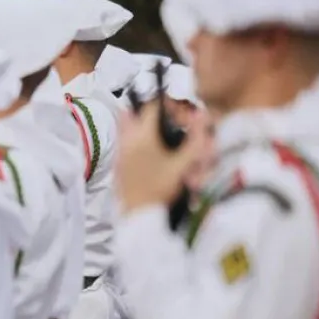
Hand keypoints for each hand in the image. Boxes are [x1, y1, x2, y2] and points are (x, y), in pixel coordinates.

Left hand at [116, 99, 206, 213]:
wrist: (140, 214)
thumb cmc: (162, 189)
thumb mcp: (184, 163)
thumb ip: (195, 138)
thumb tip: (201, 115)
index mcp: (142, 136)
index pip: (151, 106)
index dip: (167, 104)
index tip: (177, 112)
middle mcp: (126, 140)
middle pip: (131, 113)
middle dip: (148, 112)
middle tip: (165, 120)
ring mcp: (119, 152)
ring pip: (124, 127)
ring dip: (140, 125)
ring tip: (159, 135)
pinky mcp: (117, 163)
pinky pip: (122, 142)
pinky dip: (134, 140)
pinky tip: (151, 152)